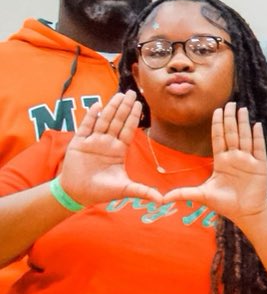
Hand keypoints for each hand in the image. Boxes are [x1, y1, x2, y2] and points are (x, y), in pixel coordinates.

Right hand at [54, 92, 159, 206]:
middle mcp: (106, 142)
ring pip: (103, 121)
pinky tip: (98, 106)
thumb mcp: (125, 189)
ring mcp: (92, 141)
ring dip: (111, 108)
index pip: (128, 129)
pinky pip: (86, 127)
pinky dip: (91, 116)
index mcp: (118, 150)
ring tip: (119, 95)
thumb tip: (162, 200)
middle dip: (124, 107)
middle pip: (117, 121)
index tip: (139, 104)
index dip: (133, 117)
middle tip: (132, 92)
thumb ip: (143, 192)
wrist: (77, 193)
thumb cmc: (101, 190)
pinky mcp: (79, 143)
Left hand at [161, 104, 266, 225]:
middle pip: (232, 134)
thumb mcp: (201, 196)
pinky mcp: (260, 166)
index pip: (218, 138)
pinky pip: (259, 148)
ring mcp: (248, 161)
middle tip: (229, 103)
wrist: (245, 213)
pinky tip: (257, 125)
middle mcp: (235, 158)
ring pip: (245, 137)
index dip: (217, 124)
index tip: (216, 110)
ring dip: (243, 123)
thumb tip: (161, 199)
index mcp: (222, 161)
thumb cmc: (226, 204)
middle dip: (230, 119)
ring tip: (242, 109)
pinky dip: (258, 136)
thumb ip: (183, 193)